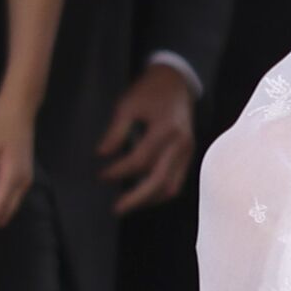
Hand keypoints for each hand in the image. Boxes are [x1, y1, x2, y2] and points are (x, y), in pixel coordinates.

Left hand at [99, 63, 199, 213]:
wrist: (177, 82)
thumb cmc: (149, 91)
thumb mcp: (127, 105)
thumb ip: (115, 132)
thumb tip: (101, 155)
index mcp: (165, 130)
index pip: (140, 160)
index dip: (118, 171)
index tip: (101, 174)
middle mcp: (180, 144)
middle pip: (159, 181)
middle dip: (136, 198)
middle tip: (116, 208)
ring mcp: (188, 152)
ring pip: (171, 186)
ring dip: (149, 199)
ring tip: (129, 204)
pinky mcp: (189, 155)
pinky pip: (177, 181)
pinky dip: (160, 192)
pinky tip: (145, 195)